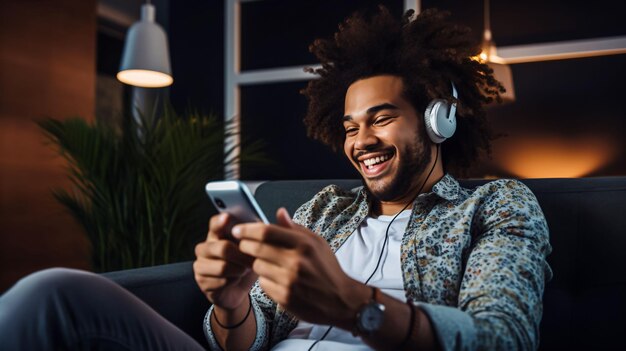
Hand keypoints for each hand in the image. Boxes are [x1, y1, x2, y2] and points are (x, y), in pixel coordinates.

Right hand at [193, 213, 256, 309]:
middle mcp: (204, 248)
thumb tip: (261, 224)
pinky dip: (233, 282)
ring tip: (244, 270)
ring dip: (239, 270)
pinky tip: (235, 280)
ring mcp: (200, 265)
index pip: (215, 224)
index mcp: (216, 235)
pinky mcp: (202, 281)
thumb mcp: (250, 249)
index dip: (220, 221)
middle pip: (223, 248)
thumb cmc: (244, 265)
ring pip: (223, 267)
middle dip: (242, 256)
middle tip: (252, 261)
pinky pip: (221, 282)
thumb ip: (253, 235)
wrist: (237, 290)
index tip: (227, 217)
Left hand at [232, 208, 366, 328]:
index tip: (237, 229)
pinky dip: (265, 280)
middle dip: (245, 245)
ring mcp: (289, 281)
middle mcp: (295, 262)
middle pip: (255, 248)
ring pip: (257, 266)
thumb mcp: (317, 243)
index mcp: (304, 244)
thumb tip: (279, 212)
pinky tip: (276, 278)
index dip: (247, 229)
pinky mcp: (284, 298)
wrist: (340, 300)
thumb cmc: (327, 269)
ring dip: (257, 263)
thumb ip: (295, 228)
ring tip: (267, 263)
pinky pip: (262, 284)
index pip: (266, 231)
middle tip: (243, 244)